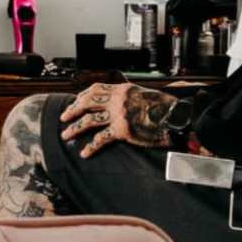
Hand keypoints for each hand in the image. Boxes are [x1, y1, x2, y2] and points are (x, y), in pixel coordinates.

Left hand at [58, 81, 176, 154]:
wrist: (176, 117)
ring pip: (89, 120)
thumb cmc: (165, 107)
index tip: (76, 102)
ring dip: (75, 128)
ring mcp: (119, 114)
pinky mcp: (122, 130)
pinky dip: (91, 146)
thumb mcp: (145, 94)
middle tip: (64, 117)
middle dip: (73, 110)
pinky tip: (85, 152)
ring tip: (66, 134)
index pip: (96, 88)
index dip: (82, 96)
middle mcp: (118, 99)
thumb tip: (119, 103)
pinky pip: (101, 139)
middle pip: (88, 102)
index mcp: (123, 89)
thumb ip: (130, 97)